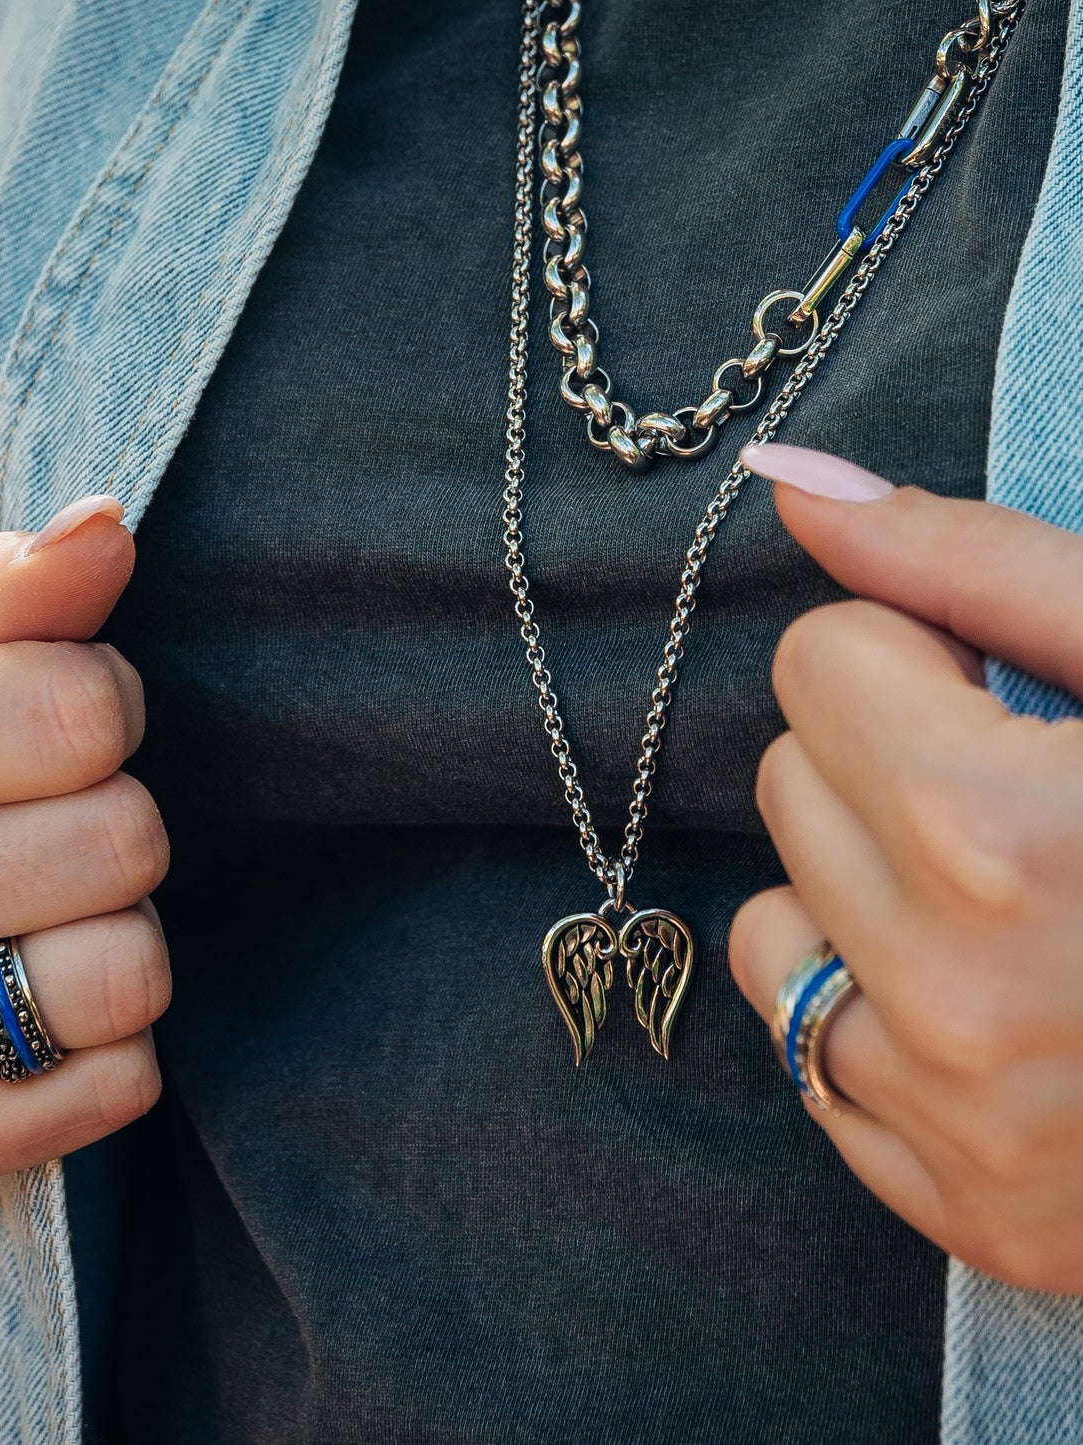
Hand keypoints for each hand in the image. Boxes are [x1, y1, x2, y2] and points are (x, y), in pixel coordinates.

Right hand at [0, 496, 170, 1196]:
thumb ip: (9, 580)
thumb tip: (109, 528)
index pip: (72, 716)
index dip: (105, 704)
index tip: (60, 723)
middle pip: (116, 846)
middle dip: (120, 821)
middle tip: (55, 824)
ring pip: (122, 980)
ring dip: (124, 932)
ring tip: (51, 911)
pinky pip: (112, 1089)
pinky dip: (110, 1039)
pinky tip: (40, 998)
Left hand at [729, 443, 1082, 1292]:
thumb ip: (974, 563)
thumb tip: (792, 488)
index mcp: (1004, 837)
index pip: (814, 659)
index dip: (914, 656)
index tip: (994, 691)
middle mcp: (955, 1001)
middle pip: (785, 781)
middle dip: (884, 762)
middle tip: (1022, 797)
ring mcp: (959, 1127)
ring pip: (772, 925)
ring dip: (864, 892)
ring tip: (1012, 905)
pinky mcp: (969, 1212)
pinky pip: (813, 1058)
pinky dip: (880, 1018)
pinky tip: (1009, 1013)